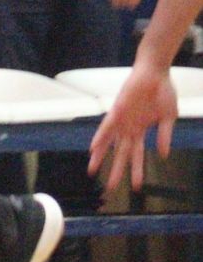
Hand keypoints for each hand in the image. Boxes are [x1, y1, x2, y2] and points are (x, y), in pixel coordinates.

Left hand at [88, 63, 177, 190]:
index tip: (135, 187)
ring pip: (108, 143)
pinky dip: (100, 137)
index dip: (136, 171)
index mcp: (141, 131)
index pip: (137, 156)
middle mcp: (129, 128)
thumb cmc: (163, 92)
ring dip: (100, 157)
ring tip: (92, 171)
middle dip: (116, 171)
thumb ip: (164, 136)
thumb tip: (164, 155)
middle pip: (121, 154)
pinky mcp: (117, 110)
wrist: (156, 73)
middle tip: (109, 188)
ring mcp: (122, 120)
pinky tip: (93, 147)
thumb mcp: (169, 118)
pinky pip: (106, 126)